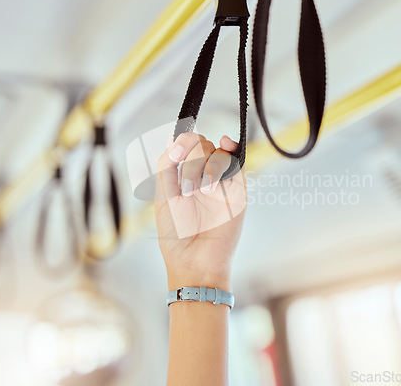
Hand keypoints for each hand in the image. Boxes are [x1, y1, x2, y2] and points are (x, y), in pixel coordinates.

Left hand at [154, 133, 246, 291]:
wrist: (195, 261)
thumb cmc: (176, 235)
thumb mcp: (163, 196)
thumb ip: (166, 166)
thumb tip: (175, 138)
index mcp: (183, 178)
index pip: (186, 146)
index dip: (182, 142)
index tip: (175, 155)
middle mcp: (203, 177)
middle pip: (203, 145)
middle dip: (193, 159)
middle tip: (188, 188)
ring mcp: (221, 183)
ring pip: (219, 152)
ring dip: (208, 166)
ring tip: (203, 192)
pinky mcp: (237, 190)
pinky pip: (238, 162)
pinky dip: (231, 149)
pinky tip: (225, 145)